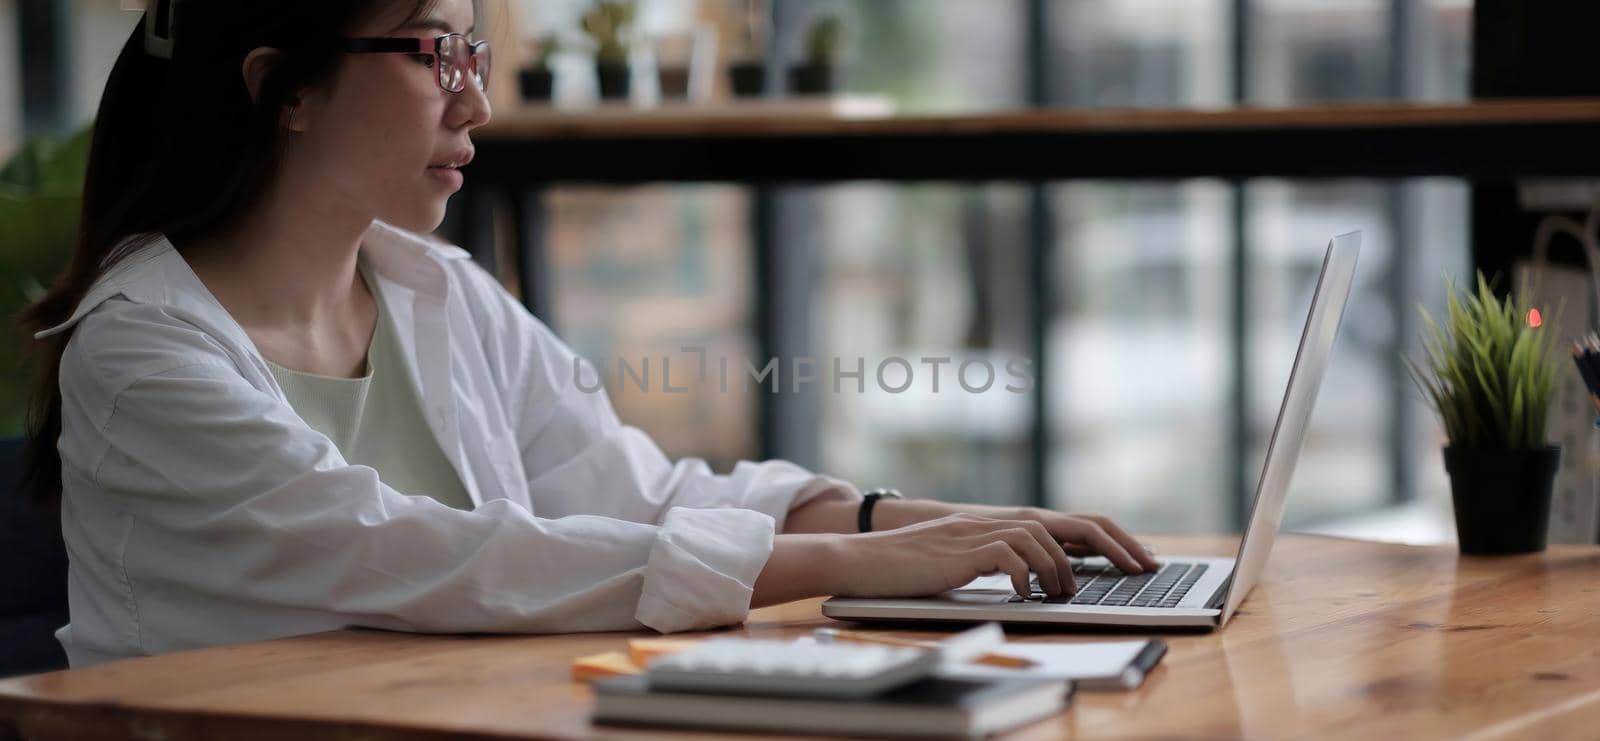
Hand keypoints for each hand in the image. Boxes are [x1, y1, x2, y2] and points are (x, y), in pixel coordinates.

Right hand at [874, 501, 1160, 574]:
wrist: (864, 560)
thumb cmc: (909, 567)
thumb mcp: (963, 559)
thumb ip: (998, 558)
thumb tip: (1037, 575)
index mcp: (1000, 522)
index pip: (1069, 521)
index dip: (1109, 536)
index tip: (1138, 556)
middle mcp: (995, 520)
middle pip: (1072, 521)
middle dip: (1114, 544)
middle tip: (1142, 567)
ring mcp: (979, 531)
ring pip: (1042, 538)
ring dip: (1062, 569)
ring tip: (1061, 593)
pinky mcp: (964, 549)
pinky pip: (1010, 556)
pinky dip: (1025, 576)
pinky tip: (1024, 594)